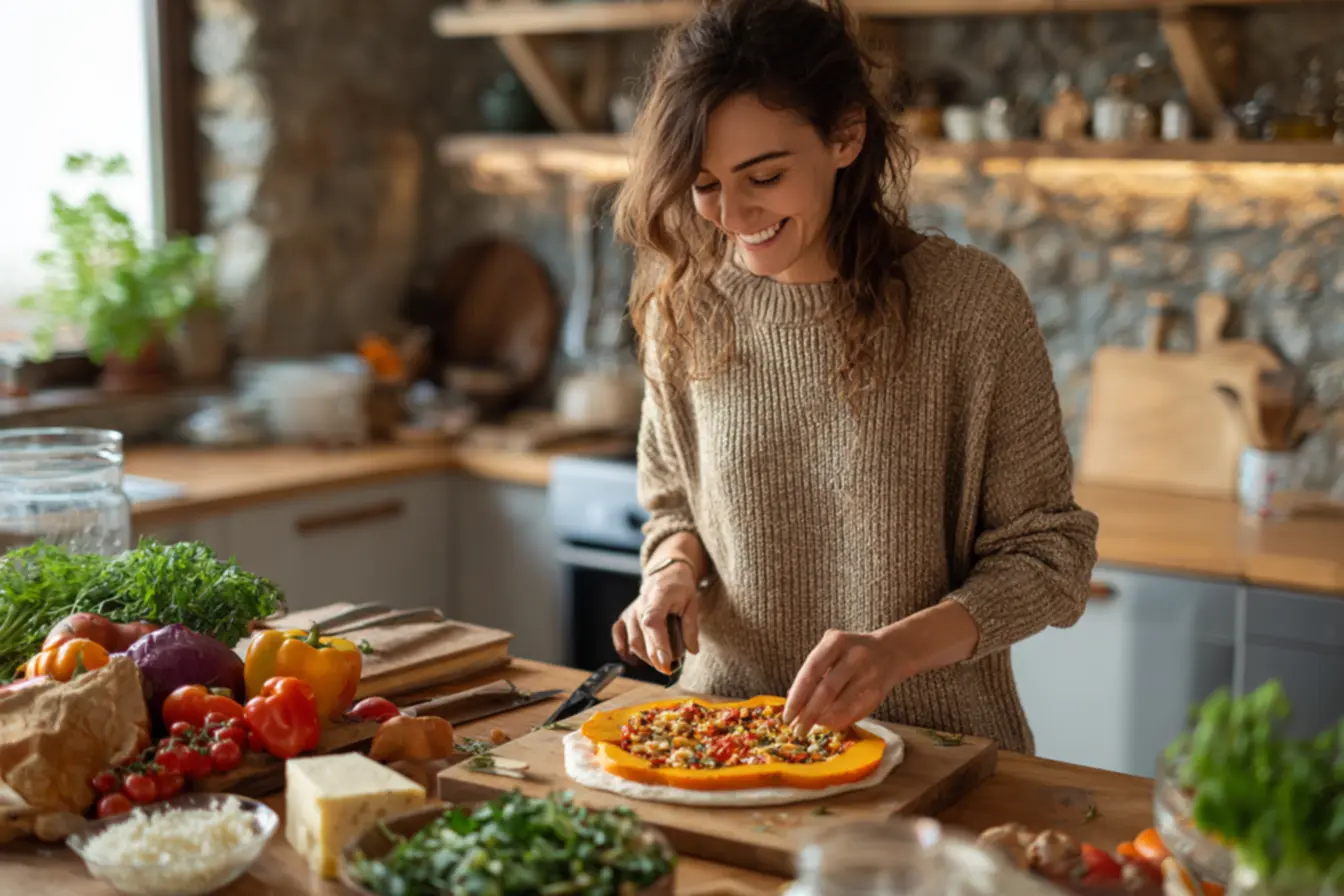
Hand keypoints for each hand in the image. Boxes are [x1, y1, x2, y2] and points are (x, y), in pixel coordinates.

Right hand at [612, 559, 699, 675]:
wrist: (667, 574)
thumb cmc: (680, 588)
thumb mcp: (692, 604)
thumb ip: (691, 628)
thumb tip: (692, 650)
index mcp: (656, 600)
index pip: (653, 625)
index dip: (658, 645)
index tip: (666, 663)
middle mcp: (639, 606)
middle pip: (641, 638)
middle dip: (655, 658)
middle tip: (670, 669)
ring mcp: (630, 611)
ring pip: (632, 641)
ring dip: (645, 657)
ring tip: (660, 662)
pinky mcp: (625, 616)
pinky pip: (618, 634)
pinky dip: (623, 647)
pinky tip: (632, 658)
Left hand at [782, 628, 908, 734]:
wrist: (891, 651)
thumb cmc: (850, 652)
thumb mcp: (830, 650)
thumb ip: (812, 671)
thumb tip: (791, 697)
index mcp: (837, 642)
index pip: (811, 672)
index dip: (797, 696)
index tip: (786, 715)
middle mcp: (855, 657)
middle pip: (826, 691)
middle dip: (808, 715)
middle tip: (796, 730)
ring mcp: (869, 675)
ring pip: (841, 706)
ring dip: (822, 720)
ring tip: (809, 727)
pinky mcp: (878, 693)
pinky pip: (854, 714)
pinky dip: (838, 722)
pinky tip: (827, 724)